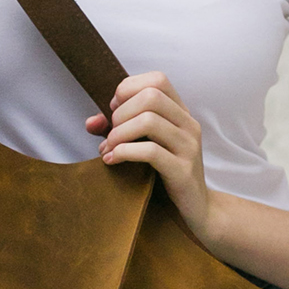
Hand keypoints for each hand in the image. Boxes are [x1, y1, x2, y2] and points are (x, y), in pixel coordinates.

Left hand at [86, 72, 215, 240]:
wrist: (197, 208)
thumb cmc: (167, 173)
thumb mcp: (145, 145)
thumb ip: (119, 130)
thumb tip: (91, 122)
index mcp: (181, 113)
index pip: (158, 79)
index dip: (129, 88)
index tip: (114, 109)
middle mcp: (188, 124)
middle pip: (151, 96)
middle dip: (121, 113)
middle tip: (111, 134)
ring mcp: (189, 146)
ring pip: (149, 120)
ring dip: (120, 133)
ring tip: (110, 148)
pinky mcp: (183, 170)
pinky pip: (150, 152)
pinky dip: (125, 152)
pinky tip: (113, 160)